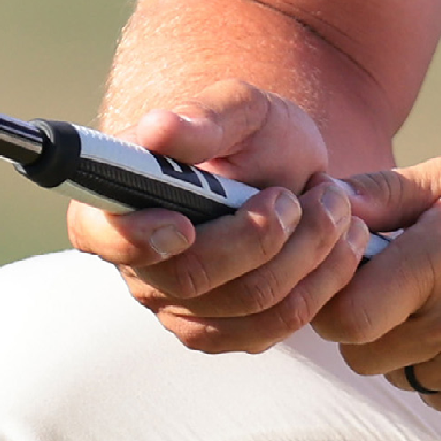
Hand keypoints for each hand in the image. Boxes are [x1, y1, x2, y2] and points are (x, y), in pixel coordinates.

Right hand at [64, 78, 371, 352]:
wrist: (292, 169)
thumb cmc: (252, 133)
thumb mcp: (239, 108)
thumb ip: (202, 118)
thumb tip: (156, 130)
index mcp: (115, 204)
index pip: (100, 235)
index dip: (135, 240)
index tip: (183, 225)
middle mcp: (139, 266)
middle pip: (191, 278)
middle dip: (259, 238)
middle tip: (301, 195)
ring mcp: (182, 309)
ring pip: (245, 306)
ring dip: (305, 255)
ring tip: (335, 204)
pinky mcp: (229, 332)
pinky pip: (275, 327)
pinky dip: (320, 283)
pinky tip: (340, 242)